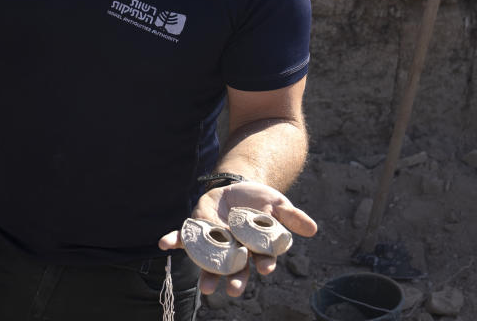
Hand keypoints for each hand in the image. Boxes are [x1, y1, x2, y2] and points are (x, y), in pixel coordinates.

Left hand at [157, 181, 316, 296]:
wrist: (239, 186)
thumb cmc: (261, 200)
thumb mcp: (278, 204)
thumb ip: (292, 217)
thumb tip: (313, 229)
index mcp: (256, 247)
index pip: (261, 259)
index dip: (263, 263)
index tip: (265, 267)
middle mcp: (234, 249)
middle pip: (235, 268)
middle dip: (233, 279)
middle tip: (231, 290)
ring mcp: (215, 241)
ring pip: (210, 260)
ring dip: (206, 273)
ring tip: (205, 286)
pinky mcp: (198, 229)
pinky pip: (183, 238)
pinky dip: (172, 240)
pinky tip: (163, 244)